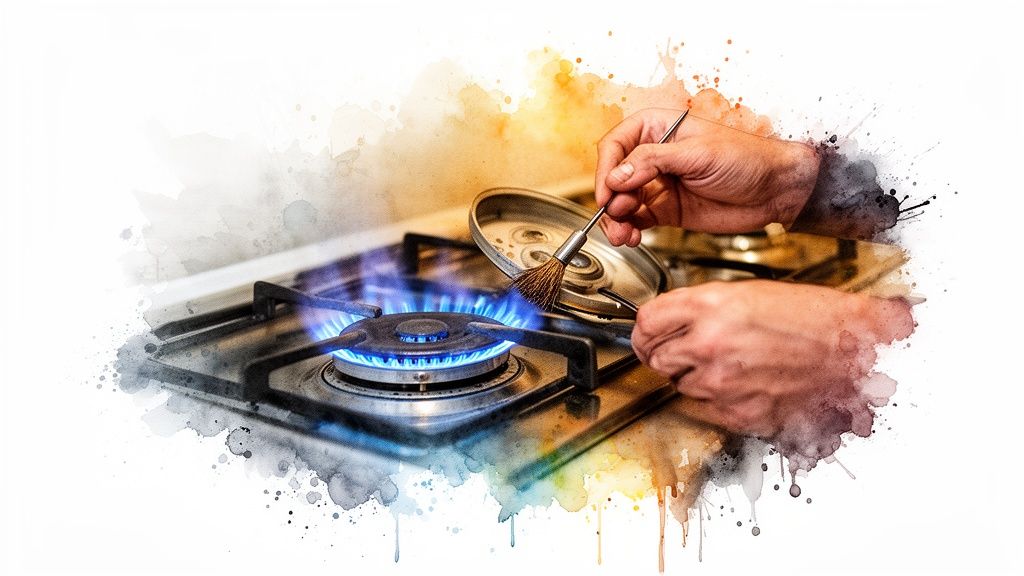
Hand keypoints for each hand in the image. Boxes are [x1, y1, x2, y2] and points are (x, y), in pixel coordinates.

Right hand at [595, 108, 820, 245]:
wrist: (775, 190)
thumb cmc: (747, 158)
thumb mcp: (698, 154)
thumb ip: (654, 162)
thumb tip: (618, 175)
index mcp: (657, 128)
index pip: (616, 145)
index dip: (606, 169)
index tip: (608, 191)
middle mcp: (652, 156)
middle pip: (614, 176)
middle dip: (610, 199)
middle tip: (616, 216)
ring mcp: (658, 184)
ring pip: (621, 202)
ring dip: (615, 220)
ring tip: (622, 234)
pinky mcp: (665, 210)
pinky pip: (636, 220)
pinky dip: (629, 230)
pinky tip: (631, 237)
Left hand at [631, 280, 913, 456]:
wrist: (854, 348)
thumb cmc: (812, 317)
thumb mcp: (746, 293)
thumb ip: (699, 308)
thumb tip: (667, 322)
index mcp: (709, 307)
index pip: (645, 323)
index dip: (642, 329)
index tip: (645, 334)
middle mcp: (710, 344)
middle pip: (655, 357)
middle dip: (665, 353)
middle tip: (683, 349)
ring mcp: (722, 382)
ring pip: (680, 385)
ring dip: (694, 376)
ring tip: (728, 362)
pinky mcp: (739, 412)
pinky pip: (707, 407)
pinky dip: (718, 398)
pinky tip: (743, 381)